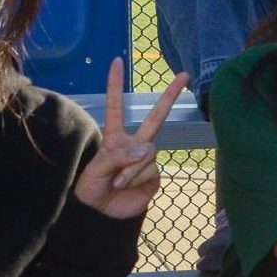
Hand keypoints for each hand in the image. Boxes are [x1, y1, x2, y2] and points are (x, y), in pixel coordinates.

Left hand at [72, 60, 187, 219]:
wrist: (103, 215)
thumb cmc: (92, 190)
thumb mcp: (95, 171)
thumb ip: (118, 157)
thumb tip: (147, 148)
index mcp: (115, 138)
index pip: (115, 107)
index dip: (115, 85)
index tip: (117, 61)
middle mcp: (134, 144)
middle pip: (155, 117)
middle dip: (170, 95)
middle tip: (185, 74)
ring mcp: (147, 158)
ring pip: (147, 152)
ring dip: (130, 170)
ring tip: (116, 184)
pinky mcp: (155, 174)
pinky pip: (150, 169)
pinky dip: (136, 178)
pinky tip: (128, 188)